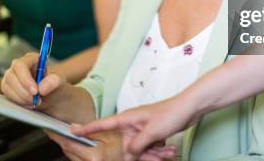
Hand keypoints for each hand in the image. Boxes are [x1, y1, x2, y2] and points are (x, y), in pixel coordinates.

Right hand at [1, 52, 64, 106]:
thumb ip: (54, 81)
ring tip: (35, 102)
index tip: (36, 91)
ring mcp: (11, 76)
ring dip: (21, 98)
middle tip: (36, 100)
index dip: (25, 79)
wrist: (50, 97)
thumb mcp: (59, 82)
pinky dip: (18, 102)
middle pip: (11, 76)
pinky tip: (29, 103)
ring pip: (7, 87)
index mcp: (31, 58)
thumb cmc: (54, 85)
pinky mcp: (7, 87)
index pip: (20, 65)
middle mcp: (18, 65)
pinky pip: (7, 95)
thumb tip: (42, 88)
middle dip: (23, 91)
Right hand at [72, 96, 194, 158]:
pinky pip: (150, 149)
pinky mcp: (152, 134)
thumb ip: (137, 144)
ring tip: (167, 150)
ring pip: (141, 150)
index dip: (88, 128)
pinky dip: (159, 152)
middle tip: (153, 152)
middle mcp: (133, 124)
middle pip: (127, 146)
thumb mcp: (152, 132)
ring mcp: (143, 129)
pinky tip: (169, 149)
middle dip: (141, 155)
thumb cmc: (171, 112)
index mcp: (128, 118)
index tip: (74, 130)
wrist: (189, 108)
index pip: (103, 124)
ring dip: (154, 154)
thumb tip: (128, 153)